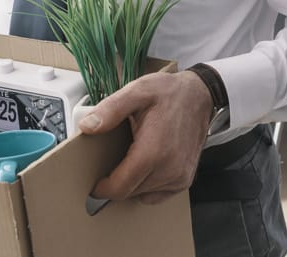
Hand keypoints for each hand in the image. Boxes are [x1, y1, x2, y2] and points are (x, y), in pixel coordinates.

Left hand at [78, 71, 213, 204]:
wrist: (200, 95)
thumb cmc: (169, 92)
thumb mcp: (137, 91)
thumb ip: (111, 109)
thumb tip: (87, 126)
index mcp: (153, 151)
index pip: (120, 187)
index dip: (103, 188)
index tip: (96, 182)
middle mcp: (169, 168)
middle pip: (129, 193)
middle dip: (116, 183)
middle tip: (112, 161)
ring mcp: (179, 176)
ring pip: (143, 195)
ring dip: (132, 184)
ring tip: (131, 159)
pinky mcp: (185, 179)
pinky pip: (157, 195)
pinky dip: (147, 186)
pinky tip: (146, 166)